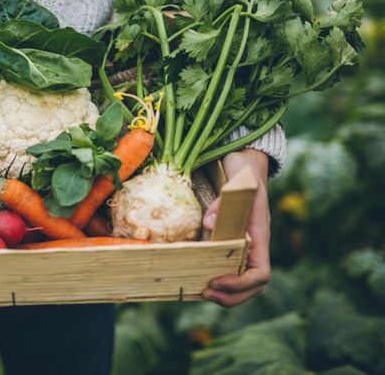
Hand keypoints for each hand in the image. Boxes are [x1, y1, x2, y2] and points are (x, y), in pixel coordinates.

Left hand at [201, 149, 270, 306]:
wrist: (246, 162)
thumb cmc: (245, 172)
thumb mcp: (238, 182)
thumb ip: (226, 202)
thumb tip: (208, 225)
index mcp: (259, 236)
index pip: (260, 273)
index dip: (240, 284)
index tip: (216, 282)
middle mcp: (254, 245)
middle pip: (252, 286)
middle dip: (231, 296)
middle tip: (205, 293)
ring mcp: (244, 244)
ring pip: (241, 280)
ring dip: (224, 293)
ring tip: (201, 291)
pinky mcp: (231, 240)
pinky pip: (228, 267)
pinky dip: (216, 277)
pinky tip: (197, 277)